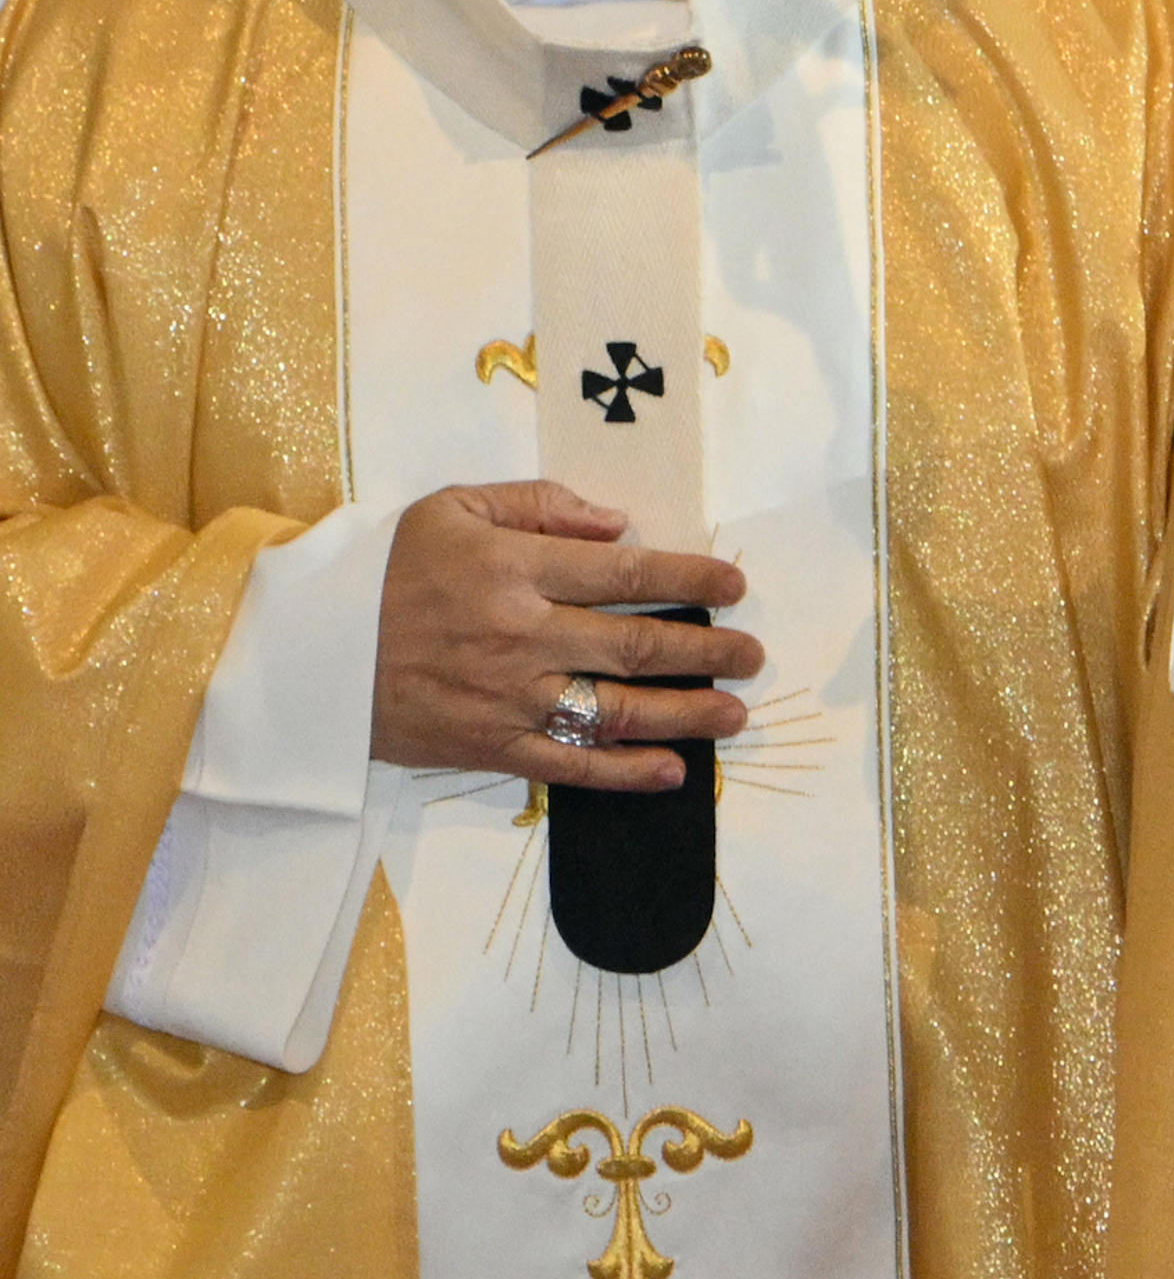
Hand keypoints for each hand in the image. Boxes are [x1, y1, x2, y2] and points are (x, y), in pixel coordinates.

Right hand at [372, 479, 761, 789]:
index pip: (626, 575)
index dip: (690, 580)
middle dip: (707, 650)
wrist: (315, 649)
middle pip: (636, 646)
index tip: (732, 585)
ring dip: (685, 714)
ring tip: (734, 713)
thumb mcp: (456, 506)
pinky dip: (625, 771)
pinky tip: (671, 770)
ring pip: (616, 711)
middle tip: (752, 655)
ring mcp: (509, 698)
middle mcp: (522, 635)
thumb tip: (620, 527)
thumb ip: (541, 506)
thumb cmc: (389, 568)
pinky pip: (571, 766)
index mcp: (515, 569)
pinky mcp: (491, 747)